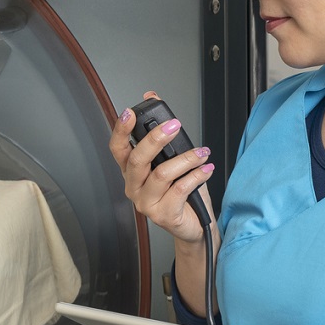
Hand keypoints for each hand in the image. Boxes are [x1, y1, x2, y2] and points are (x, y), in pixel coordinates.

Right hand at [109, 93, 215, 244]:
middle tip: (174, 126)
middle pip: (137, 159)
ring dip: (186, 159)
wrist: (194, 226)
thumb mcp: (172, 159)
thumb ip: (163, 133)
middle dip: (156, 138)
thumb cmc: (182, 194)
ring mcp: (146, 203)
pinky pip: (180, 189)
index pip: (118, 149)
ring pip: (161, 174)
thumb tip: (153, 98)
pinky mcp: (163, 215)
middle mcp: (134, 187)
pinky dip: (196, 176)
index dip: (120, 130)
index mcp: (132, 172)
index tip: (129, 113)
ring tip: (202, 153)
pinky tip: (206, 169)